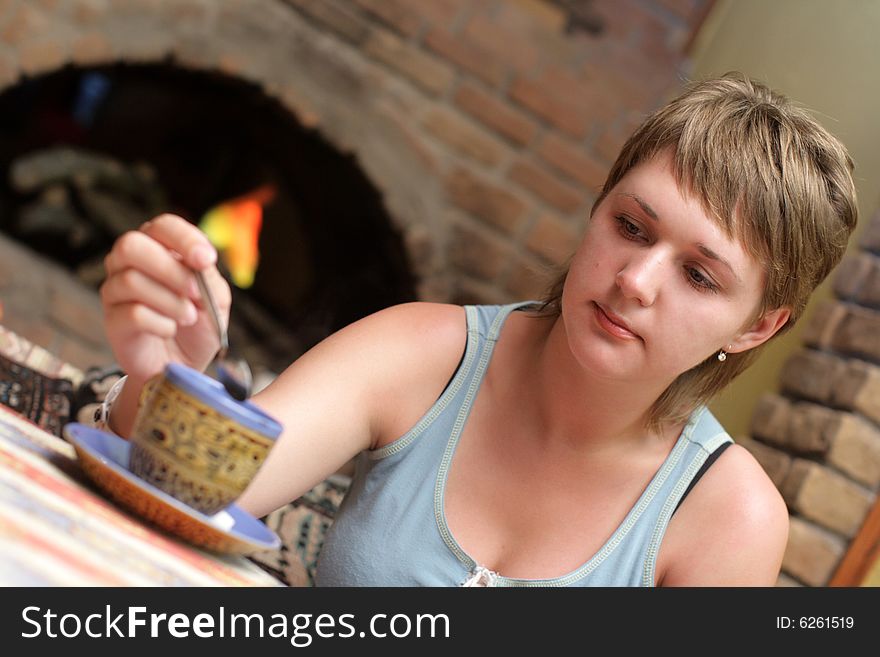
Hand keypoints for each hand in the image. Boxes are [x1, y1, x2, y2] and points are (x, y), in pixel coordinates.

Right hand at [100, 214, 230, 381]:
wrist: (185, 365)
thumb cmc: (199, 325)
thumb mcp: (216, 299)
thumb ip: (208, 277)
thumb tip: (200, 261)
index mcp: (159, 248)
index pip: (163, 226)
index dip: (184, 239)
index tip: (206, 260)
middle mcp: (130, 263)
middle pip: (131, 245)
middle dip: (170, 269)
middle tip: (195, 293)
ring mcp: (116, 291)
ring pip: (131, 280)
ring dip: (170, 301)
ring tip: (189, 317)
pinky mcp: (112, 320)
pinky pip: (131, 313)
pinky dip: (161, 323)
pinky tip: (170, 329)